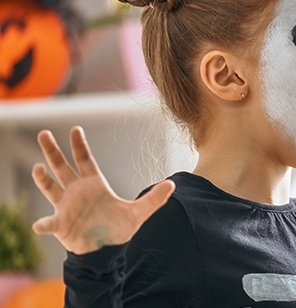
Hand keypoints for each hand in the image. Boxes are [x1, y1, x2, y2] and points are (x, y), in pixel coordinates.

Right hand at [31, 126, 173, 254]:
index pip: (85, 160)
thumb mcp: (139, 213)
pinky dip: (44, 224)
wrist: (106, 249)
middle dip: (53, 151)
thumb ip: (154, 199)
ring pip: (50, 188)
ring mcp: (66, 206)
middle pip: (62, 167)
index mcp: (94, 184)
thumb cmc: (119, 228)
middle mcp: (76, 191)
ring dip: (43, 179)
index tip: (75, 129)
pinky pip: (49, 222)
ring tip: (38, 168)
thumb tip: (172, 184)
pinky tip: (39, 225)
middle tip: (43, 134)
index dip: (79, 145)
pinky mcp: (60, 224)